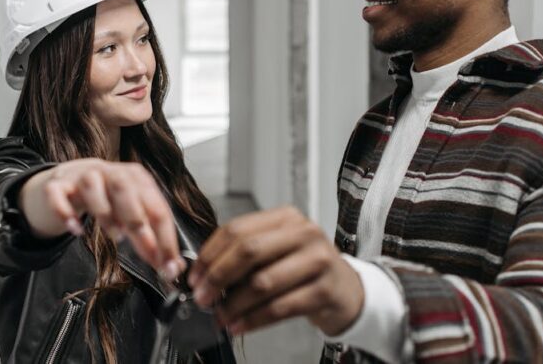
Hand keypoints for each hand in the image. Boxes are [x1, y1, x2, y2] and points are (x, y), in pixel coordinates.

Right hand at [19, 158, 185, 280]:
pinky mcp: (57, 185)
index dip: (165, 236)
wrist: (69, 180)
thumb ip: (150, 236)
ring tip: (116, 236)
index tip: (168, 265)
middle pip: (125, 188)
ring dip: (105, 212)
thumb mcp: (131, 212)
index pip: (155, 205)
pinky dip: (65, 211)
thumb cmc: (107, 198)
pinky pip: (57, 194)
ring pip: (92, 185)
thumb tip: (171, 266)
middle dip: (138, 220)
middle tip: (147, 250)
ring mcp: (80, 176)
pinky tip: (75, 229)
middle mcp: (109, 171)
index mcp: (135, 177)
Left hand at [187, 206, 363, 335]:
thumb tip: (204, 273)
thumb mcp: (278, 250)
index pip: (237, 229)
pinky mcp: (325, 290)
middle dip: (218, 277)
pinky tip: (239, 326)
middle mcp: (304, 232)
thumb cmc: (304, 269)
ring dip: (234, 304)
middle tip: (202, 297)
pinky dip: (254, 320)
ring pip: (263, 282)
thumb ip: (246, 254)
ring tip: (220, 316)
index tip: (195, 275)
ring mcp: (318, 260)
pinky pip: (280, 307)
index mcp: (285, 217)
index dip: (211, 254)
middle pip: (248, 250)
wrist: (347, 290)